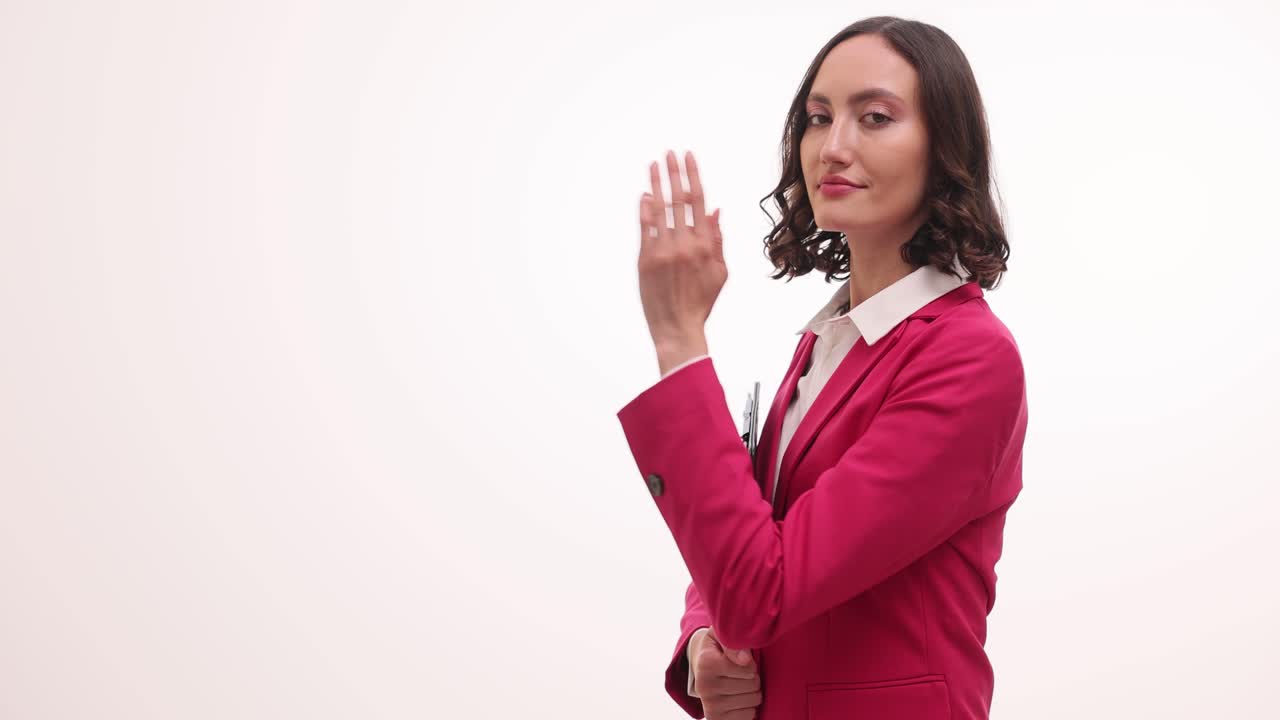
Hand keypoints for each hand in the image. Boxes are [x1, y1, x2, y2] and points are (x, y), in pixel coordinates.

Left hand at [636, 150, 725, 360]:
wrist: (677, 327)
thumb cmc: (700, 302)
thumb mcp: (720, 272)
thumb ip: (717, 240)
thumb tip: (714, 210)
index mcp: (705, 245)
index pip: (699, 201)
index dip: (693, 175)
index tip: (688, 157)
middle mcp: (684, 244)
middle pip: (678, 199)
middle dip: (674, 172)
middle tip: (669, 152)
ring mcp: (663, 251)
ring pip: (659, 209)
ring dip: (656, 184)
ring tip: (654, 165)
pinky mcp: (646, 260)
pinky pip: (645, 228)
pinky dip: (645, 209)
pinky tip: (645, 194)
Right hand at [690, 625, 760, 719]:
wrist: (700, 666)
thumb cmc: (717, 648)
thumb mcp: (721, 635)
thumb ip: (733, 641)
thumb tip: (745, 659)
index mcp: (706, 663)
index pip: (748, 667)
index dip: (751, 662)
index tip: (743, 660)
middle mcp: (705, 686)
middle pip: (752, 684)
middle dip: (754, 677)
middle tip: (743, 673)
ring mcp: (710, 705)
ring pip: (753, 701)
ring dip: (753, 692)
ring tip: (742, 685)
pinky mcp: (715, 719)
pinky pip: (748, 716)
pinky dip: (750, 708)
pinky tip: (740, 699)